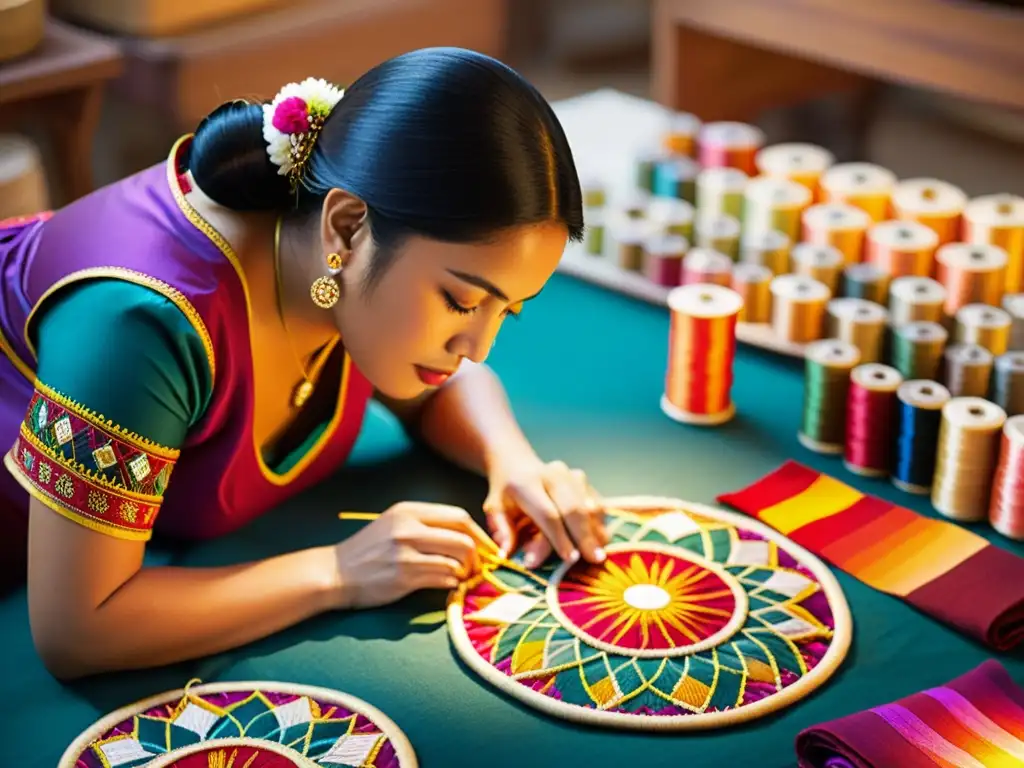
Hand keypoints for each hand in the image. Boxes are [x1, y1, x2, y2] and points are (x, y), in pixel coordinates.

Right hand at [333, 501, 492, 608]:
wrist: (334, 573)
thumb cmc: (368, 550)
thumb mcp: (394, 524)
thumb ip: (426, 525)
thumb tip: (467, 536)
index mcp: (409, 511)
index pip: (459, 516)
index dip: (479, 533)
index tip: (487, 547)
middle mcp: (408, 528)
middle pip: (463, 538)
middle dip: (478, 555)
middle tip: (477, 567)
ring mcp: (406, 553)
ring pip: (456, 560)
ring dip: (465, 572)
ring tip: (460, 577)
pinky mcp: (404, 577)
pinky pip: (443, 579)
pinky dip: (451, 583)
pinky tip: (446, 585)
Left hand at [484, 456, 606, 568]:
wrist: (517, 464)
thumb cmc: (505, 494)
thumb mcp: (495, 510)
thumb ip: (502, 531)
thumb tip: (506, 554)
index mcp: (526, 483)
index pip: (547, 514)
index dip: (559, 538)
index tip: (569, 560)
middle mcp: (552, 474)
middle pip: (574, 508)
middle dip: (584, 537)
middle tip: (594, 560)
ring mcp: (571, 475)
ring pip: (590, 506)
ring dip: (596, 532)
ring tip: (599, 555)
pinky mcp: (584, 480)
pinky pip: (598, 504)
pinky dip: (601, 524)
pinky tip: (600, 542)